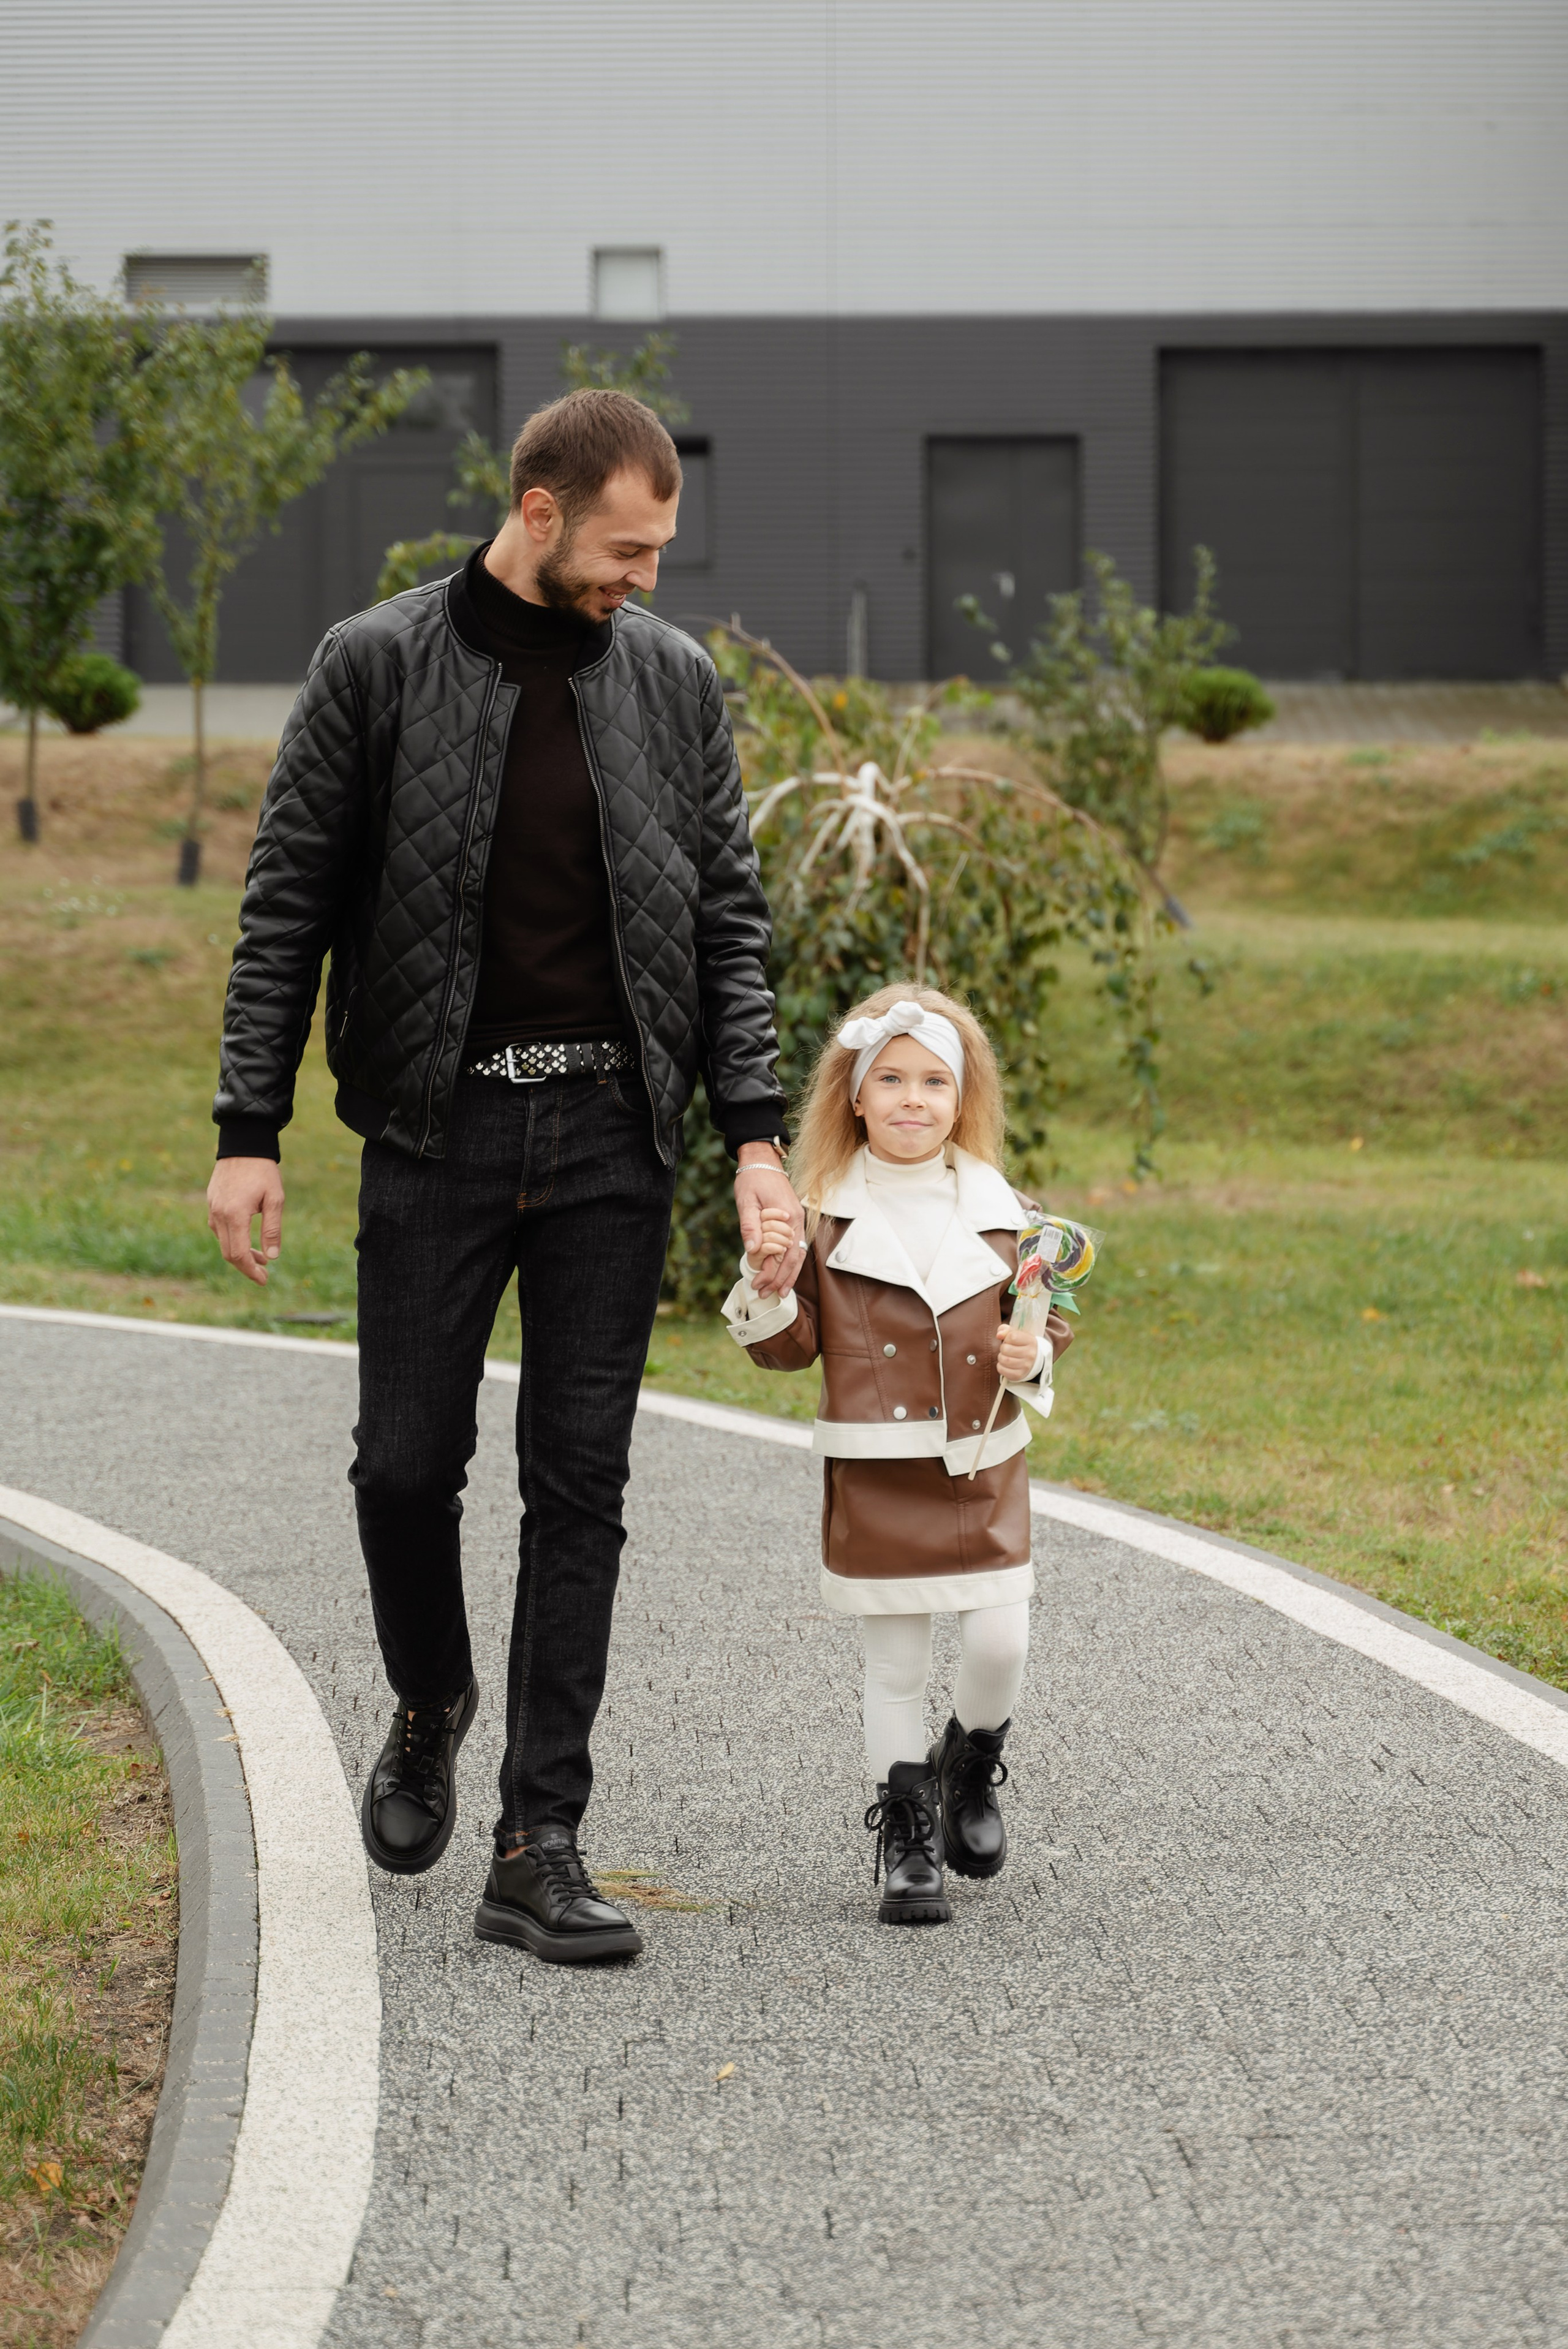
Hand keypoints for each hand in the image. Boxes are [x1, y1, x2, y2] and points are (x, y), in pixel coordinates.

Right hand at [207, 1157, 284, 1286]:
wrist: (243, 1144)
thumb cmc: (263, 1170)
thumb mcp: (275, 1199)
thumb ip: (272, 1229)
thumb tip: (272, 1256)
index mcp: (234, 1215)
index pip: (238, 1254)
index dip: (250, 1271)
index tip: (264, 1280)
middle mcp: (219, 1214)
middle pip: (228, 1253)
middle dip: (246, 1267)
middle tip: (264, 1274)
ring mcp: (212, 1209)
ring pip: (222, 1242)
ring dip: (240, 1254)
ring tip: (261, 1258)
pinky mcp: (211, 1203)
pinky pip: (219, 1229)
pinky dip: (232, 1240)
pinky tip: (246, 1239)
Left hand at [735, 1150, 803, 1298]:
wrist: (762, 1160)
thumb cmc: (753, 1179)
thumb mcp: (747, 1201)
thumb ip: (750, 1226)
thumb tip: (753, 1250)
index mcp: (788, 1218)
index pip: (785, 1255)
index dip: (773, 1274)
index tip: (759, 1286)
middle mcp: (797, 1222)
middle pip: (795, 1259)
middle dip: (782, 1280)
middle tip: (767, 1295)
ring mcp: (797, 1221)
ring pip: (797, 1255)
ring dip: (787, 1274)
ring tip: (777, 1291)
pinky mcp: (792, 1220)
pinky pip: (794, 1246)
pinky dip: (789, 1262)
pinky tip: (781, 1272)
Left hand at [995, 1321, 1039, 1380]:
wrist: (1033, 1360)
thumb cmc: (1022, 1345)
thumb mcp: (1018, 1334)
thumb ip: (1006, 1330)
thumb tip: (999, 1335)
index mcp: (1031, 1341)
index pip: (1012, 1336)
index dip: (1007, 1337)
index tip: (1010, 1340)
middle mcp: (1030, 1354)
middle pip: (1006, 1349)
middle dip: (1003, 1348)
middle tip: (1007, 1349)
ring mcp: (1026, 1366)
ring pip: (1003, 1360)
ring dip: (1001, 1357)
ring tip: (1006, 1356)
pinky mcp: (1019, 1375)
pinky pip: (1002, 1370)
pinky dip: (1000, 1366)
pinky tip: (1006, 1364)